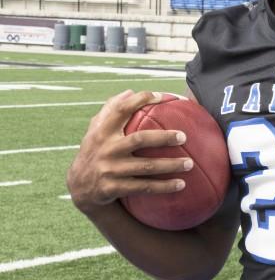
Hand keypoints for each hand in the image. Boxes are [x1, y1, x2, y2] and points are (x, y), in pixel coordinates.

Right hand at [66, 90, 190, 213]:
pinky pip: (144, 187)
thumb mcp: (96, 131)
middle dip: (164, 137)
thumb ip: (110, 111)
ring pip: (146, 166)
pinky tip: (181, 185)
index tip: (162, 96)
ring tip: (190, 163)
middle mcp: (105, 148)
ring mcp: (109, 169)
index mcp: (102, 131)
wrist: (80, 188)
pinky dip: (164, 186)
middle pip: (140, 139)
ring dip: (170, 165)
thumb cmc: (95, 152)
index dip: (140, 100)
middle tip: (184, 136)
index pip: (121, 109)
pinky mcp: (113, 188)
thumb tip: (130, 91)